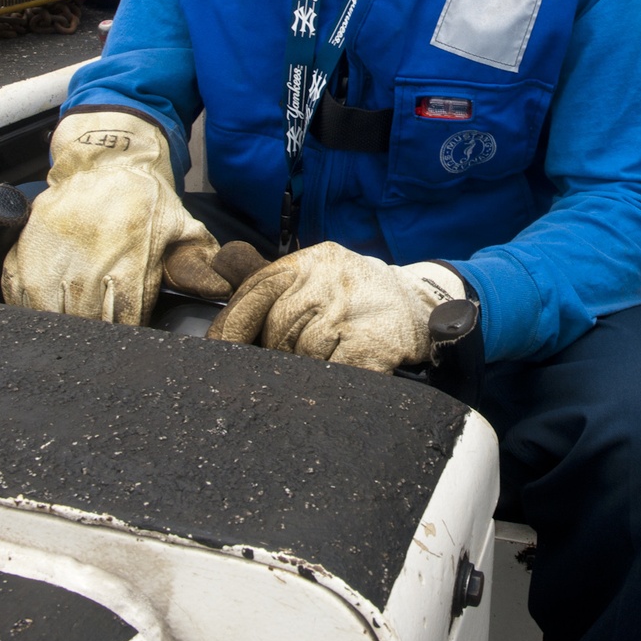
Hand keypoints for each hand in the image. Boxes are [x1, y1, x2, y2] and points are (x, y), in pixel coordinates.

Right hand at [2, 110, 230, 326]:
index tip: (129, 337)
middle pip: (86, 322)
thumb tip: (220, 289)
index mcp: (130, 260)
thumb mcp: (179, 223)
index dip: (126, 333)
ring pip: (50, 315)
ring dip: (62, 324)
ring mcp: (53, 257)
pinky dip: (30, 308)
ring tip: (75, 326)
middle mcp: (89, 262)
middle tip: (100, 336)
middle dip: (95, 333)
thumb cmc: (144, 197)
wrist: (106, 160)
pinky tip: (47, 310)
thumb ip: (198, 258)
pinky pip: (19, 296)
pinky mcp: (26, 249)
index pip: (125, 320)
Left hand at [206, 242, 465, 373]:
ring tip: (329, 362)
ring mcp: (353, 308)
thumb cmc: (357, 295)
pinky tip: (344, 374)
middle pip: (278, 328)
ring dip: (311, 368)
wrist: (422, 303)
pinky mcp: (375, 340)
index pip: (256, 289)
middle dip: (280, 353)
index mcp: (309, 261)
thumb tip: (218, 281)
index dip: (233, 324)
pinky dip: (335, 379)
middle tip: (296, 361)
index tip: (219, 350)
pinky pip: (336, 372)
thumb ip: (272, 281)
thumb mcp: (317, 274)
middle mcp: (329, 278)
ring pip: (304, 354)